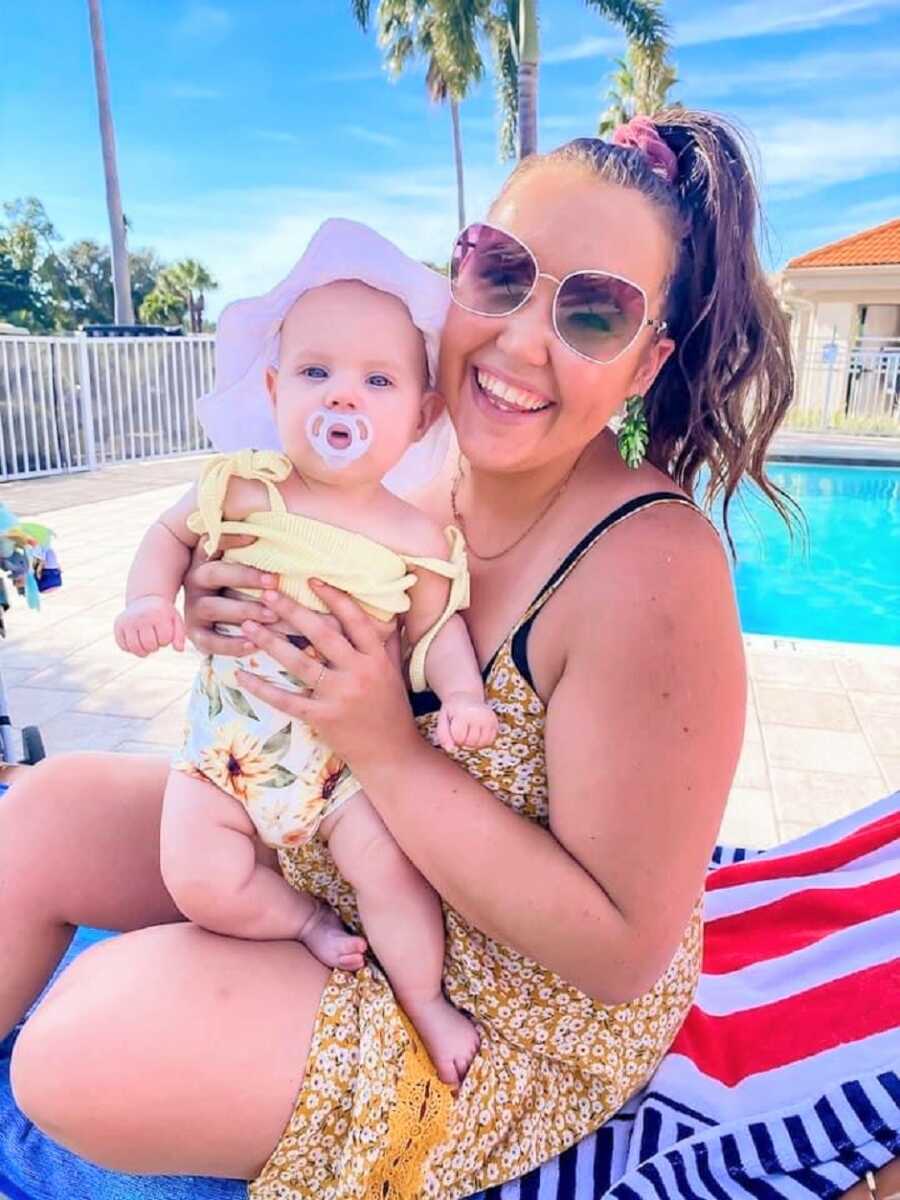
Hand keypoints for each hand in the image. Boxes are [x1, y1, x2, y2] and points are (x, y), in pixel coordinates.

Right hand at [115, 595, 184, 656]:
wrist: (145, 600)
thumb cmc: (163, 613)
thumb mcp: (175, 620)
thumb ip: (180, 635)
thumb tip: (179, 650)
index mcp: (158, 614)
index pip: (164, 640)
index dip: (166, 641)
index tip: (165, 633)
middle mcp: (141, 616)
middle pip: (150, 646)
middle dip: (155, 647)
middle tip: (155, 640)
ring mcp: (128, 620)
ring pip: (135, 648)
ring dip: (143, 651)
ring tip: (148, 645)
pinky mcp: (118, 625)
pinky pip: (123, 646)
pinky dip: (131, 649)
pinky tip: (137, 642)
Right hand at [183, 535, 279, 655]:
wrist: (230, 624)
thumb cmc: (251, 587)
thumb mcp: (250, 568)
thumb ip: (260, 553)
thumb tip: (285, 528)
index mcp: (207, 559)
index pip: (213, 542)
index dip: (231, 538)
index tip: (255, 537)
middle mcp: (196, 580)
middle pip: (215, 574)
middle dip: (245, 577)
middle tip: (274, 582)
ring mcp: (193, 608)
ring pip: (213, 607)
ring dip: (244, 610)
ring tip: (272, 615)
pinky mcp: (196, 634)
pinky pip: (210, 640)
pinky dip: (232, 644)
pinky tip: (254, 644)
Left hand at [235, 581, 421, 767]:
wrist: (392, 755)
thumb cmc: (392, 710)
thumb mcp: (395, 672)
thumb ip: (388, 642)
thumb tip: (389, 612)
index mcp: (375, 658)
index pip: (354, 619)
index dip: (333, 597)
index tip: (312, 580)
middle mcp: (358, 673)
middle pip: (321, 634)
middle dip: (292, 611)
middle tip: (268, 594)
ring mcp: (339, 696)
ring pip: (299, 662)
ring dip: (270, 642)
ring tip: (247, 625)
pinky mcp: (322, 718)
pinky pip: (286, 700)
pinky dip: (262, 688)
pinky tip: (241, 675)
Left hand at [435, 692, 497, 752]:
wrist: (467, 697)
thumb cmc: (453, 710)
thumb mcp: (443, 719)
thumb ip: (443, 735)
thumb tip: (450, 750)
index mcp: (463, 713)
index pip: (459, 738)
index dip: (454, 739)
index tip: (453, 730)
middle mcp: (478, 715)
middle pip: (471, 742)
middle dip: (463, 742)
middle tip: (461, 732)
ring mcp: (489, 719)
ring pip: (481, 744)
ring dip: (473, 744)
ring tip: (468, 734)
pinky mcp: (495, 722)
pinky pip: (490, 741)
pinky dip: (482, 742)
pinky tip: (476, 734)